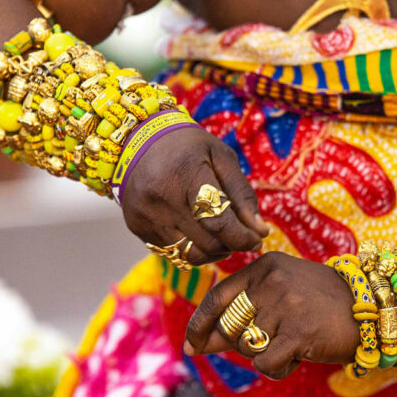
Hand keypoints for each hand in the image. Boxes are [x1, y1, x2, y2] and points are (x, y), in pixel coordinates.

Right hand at [121, 126, 268, 264]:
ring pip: (191, 255)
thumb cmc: (187, 147)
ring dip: (213, 251)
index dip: (242, 238)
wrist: (136, 141)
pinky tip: (197, 231)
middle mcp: (162, 199)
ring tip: (220, 234)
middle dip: (231, 244)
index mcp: (186, 174)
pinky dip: (191, 248)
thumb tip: (260, 232)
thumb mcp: (221, 157)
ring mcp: (146, 216)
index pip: (219, 222)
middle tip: (240, 234)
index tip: (256, 239)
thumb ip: (242, 194)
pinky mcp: (137, 227)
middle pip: (208, 242)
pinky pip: (172, 252)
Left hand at [184, 252, 360, 379]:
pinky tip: (297, 356)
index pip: (217, 297)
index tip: (192, 344)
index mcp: (265, 265)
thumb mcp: (283, 292)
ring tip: (293, 343)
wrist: (373, 308)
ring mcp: (286, 305)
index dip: (199, 324)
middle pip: (228, 327)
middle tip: (270, 343)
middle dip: (240, 344)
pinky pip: (264, 363)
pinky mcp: (298, 332)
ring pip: (247, 347)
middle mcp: (272, 280)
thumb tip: (199, 343)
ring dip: (265, 355)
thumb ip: (244, 310)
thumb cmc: (323, 304)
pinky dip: (277, 368)